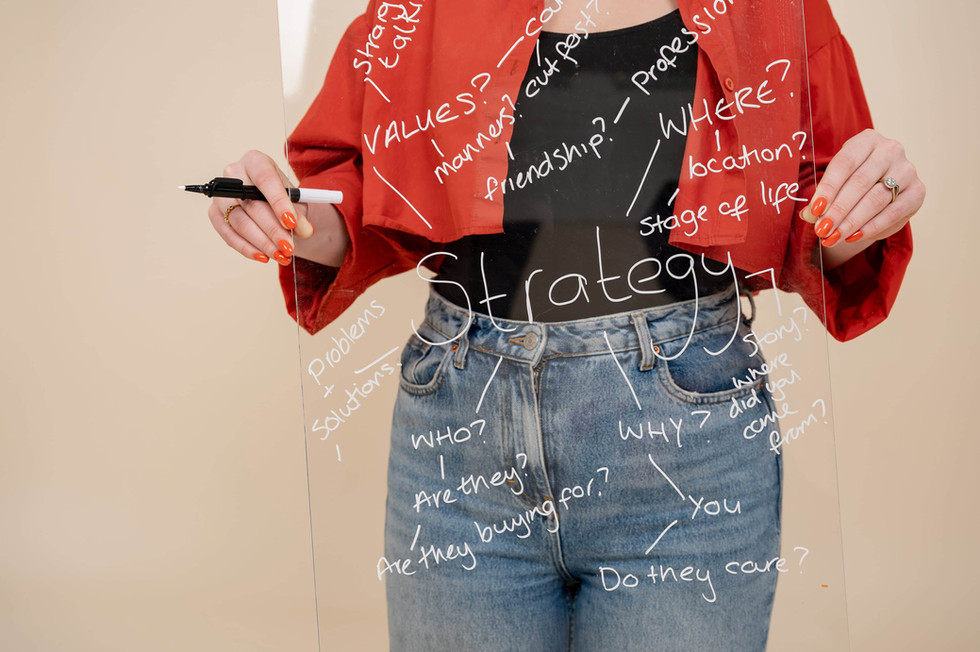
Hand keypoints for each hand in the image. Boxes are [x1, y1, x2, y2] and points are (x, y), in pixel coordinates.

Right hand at [207, 150, 314, 264]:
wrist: (267, 202)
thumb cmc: (282, 198)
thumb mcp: (296, 202)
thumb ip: (300, 215)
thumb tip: (305, 230)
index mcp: (255, 161)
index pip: (265, 179)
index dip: (278, 201)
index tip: (291, 222)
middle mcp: (233, 174)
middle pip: (252, 205)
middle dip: (273, 230)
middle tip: (289, 248)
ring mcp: (220, 194)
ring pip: (240, 222)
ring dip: (262, 243)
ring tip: (281, 256)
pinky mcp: (215, 214)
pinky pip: (229, 234)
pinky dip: (247, 248)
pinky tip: (264, 257)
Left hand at [799, 129, 923, 268]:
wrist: (882, 185)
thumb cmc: (852, 180)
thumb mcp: (835, 183)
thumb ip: (822, 197)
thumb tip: (808, 215)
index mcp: (866, 140)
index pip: (844, 163)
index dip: (828, 188)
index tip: (815, 210)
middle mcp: (890, 150)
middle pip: (859, 183)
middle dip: (838, 210)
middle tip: (822, 230)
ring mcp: (907, 170)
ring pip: (875, 199)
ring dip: (852, 222)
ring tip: (833, 237)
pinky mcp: (918, 191)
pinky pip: (893, 213)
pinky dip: (871, 227)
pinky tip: (854, 237)